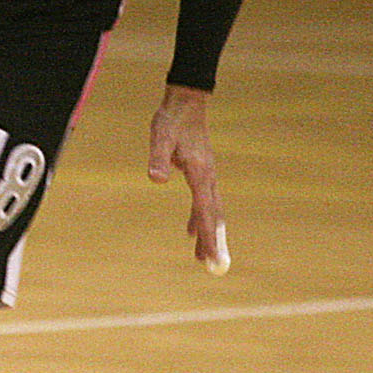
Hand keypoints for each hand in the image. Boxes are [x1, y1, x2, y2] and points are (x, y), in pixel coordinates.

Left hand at [147, 84, 229, 274]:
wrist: (186, 103)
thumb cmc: (172, 119)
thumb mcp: (160, 136)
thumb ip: (158, 157)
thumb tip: (156, 179)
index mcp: (201, 173)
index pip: (206, 212)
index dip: (210, 236)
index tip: (213, 258)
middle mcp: (208, 178)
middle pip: (214, 216)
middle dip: (215, 242)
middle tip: (216, 269)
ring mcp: (206, 177)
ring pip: (210, 212)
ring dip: (208, 235)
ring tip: (204, 260)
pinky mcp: (200, 174)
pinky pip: (203, 203)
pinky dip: (199, 219)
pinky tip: (190, 232)